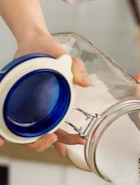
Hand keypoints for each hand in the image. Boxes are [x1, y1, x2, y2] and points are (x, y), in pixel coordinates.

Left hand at [4, 32, 89, 156]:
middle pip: (42, 138)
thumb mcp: (68, 59)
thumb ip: (78, 69)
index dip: (69, 141)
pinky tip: (0, 136)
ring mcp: (27, 109)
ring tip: (12, 142)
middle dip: (44, 145)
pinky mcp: (13, 102)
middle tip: (52, 138)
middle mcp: (42, 112)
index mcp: (57, 108)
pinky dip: (5, 131)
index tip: (79, 140)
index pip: (62, 132)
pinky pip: (9, 121)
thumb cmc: (52, 50)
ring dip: (19, 142)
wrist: (33, 40)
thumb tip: (85, 84)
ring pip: (24, 135)